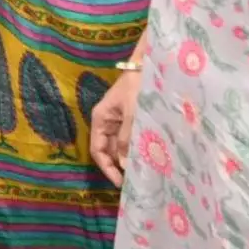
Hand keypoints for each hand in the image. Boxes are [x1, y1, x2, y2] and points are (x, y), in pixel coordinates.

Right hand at [88, 64, 139, 182]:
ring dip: (129, 158)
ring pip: (121, 146)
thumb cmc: (137, 86)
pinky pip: (131, 138)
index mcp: (100, 119)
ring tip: (142, 172)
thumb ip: (127, 139)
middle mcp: (107, 122)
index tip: (119, 182)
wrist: (149, 65)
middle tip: (133, 182)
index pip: (98, 150)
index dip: (107, 168)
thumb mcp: (132, 113)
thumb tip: (124, 164)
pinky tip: (146, 157)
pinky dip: (137, 148)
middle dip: (119, 166)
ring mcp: (119, 121)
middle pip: (109, 151)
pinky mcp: (131, 119)